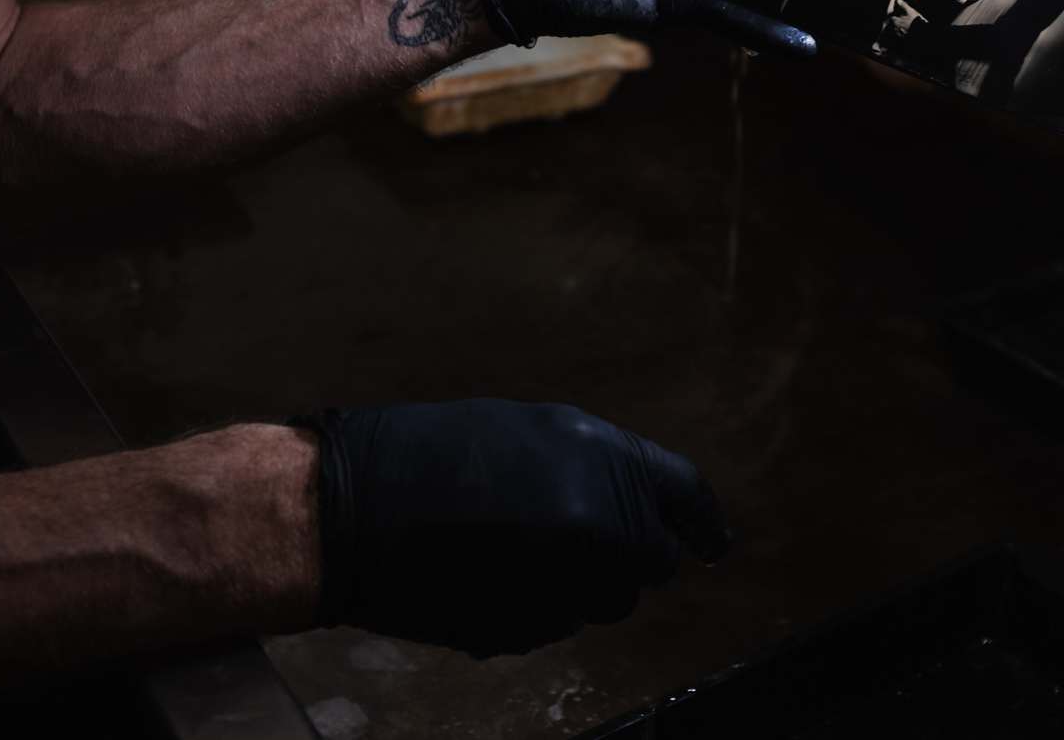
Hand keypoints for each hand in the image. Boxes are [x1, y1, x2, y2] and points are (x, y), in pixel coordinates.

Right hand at [294, 399, 730, 656]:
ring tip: (514, 552)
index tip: (713, 544)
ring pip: (607, 602)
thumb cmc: (428, 454)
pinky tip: (486, 577)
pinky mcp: (530, 630)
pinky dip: (536, 607)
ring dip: (580, 585)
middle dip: (627, 557)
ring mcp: (565, 582)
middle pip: (652, 561)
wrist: (350, 508)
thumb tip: (633, 507)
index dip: (701, 523)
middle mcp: (599, 522)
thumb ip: (593, 468)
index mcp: (602, 457)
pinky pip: (557, 624)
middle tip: (577, 541)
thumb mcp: (528, 433)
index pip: (685, 497)